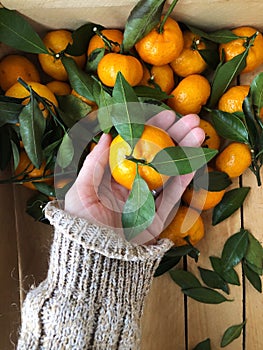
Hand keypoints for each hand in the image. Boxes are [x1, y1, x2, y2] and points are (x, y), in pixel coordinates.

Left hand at [64, 110, 204, 244]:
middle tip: (191, 120)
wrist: (92, 260)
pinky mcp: (158, 219)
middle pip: (157, 157)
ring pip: (169, 174)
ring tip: (200, 134)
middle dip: (175, 137)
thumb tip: (105, 135)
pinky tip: (196, 161)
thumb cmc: (81, 224)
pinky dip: (185, 180)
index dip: (150, 129)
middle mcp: (133, 187)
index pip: (135, 147)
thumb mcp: (81, 189)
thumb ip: (94, 162)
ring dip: (185, 154)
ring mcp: (147, 202)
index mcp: (114, 178)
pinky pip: (173, 197)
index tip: (165, 114)